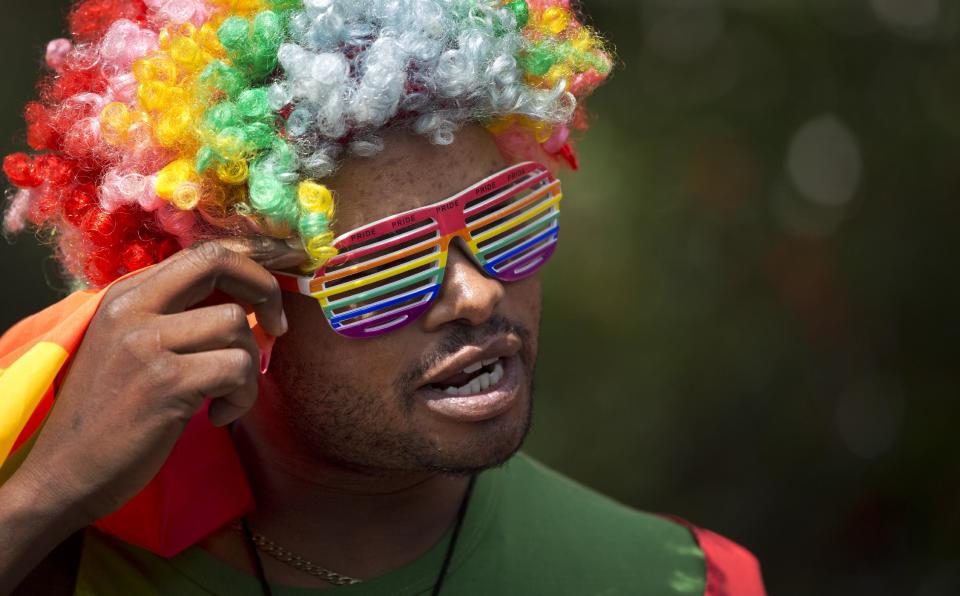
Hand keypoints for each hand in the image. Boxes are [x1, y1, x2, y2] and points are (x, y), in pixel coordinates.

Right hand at [11, 238, 303, 526]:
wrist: (65, 472)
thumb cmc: (109, 415)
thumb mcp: (131, 348)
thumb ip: (175, 318)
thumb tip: (247, 302)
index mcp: (125, 295)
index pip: (200, 255)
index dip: (247, 272)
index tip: (266, 304)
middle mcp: (131, 308)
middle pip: (218, 264)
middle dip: (265, 290)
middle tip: (278, 327)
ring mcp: (146, 342)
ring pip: (236, 324)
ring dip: (249, 366)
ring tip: (226, 396)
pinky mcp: (166, 381)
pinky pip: (237, 369)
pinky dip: (242, 398)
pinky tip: (218, 417)